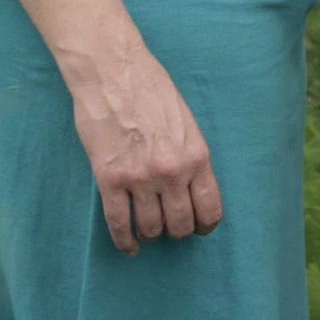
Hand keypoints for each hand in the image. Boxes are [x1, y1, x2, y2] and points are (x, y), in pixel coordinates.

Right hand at [63, 46, 221, 253]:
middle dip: (177, 230)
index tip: (199, 228)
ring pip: (150, 227)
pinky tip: (129, 246)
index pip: (209, 208)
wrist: (113, 72)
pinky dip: (124, 241)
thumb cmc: (151, 90)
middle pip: (180, 224)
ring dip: (150, 234)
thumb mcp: (186, 121)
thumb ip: (191, 155)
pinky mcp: (109, 178)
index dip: (205, 225)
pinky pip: (118, 223)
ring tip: (148, 230)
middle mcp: (172, 171)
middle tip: (170, 227)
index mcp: (196, 155)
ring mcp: (140, 177)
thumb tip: (192, 186)